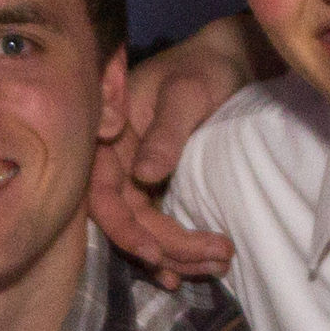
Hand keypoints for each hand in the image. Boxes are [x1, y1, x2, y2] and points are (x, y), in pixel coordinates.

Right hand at [100, 14, 259, 283]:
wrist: (226, 61)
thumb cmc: (203, 67)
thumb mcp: (187, 92)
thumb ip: (166, 131)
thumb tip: (144, 175)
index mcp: (109, 135)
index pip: (103, 192)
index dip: (123, 227)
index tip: (155, 252)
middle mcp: (117, 160)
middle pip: (128, 219)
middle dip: (166, 247)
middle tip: (216, 257)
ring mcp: (136, 175)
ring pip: (145, 228)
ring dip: (176, 254)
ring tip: (216, 266)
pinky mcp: (157, 185)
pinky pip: (158, 224)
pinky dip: (174, 250)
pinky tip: (191, 269)